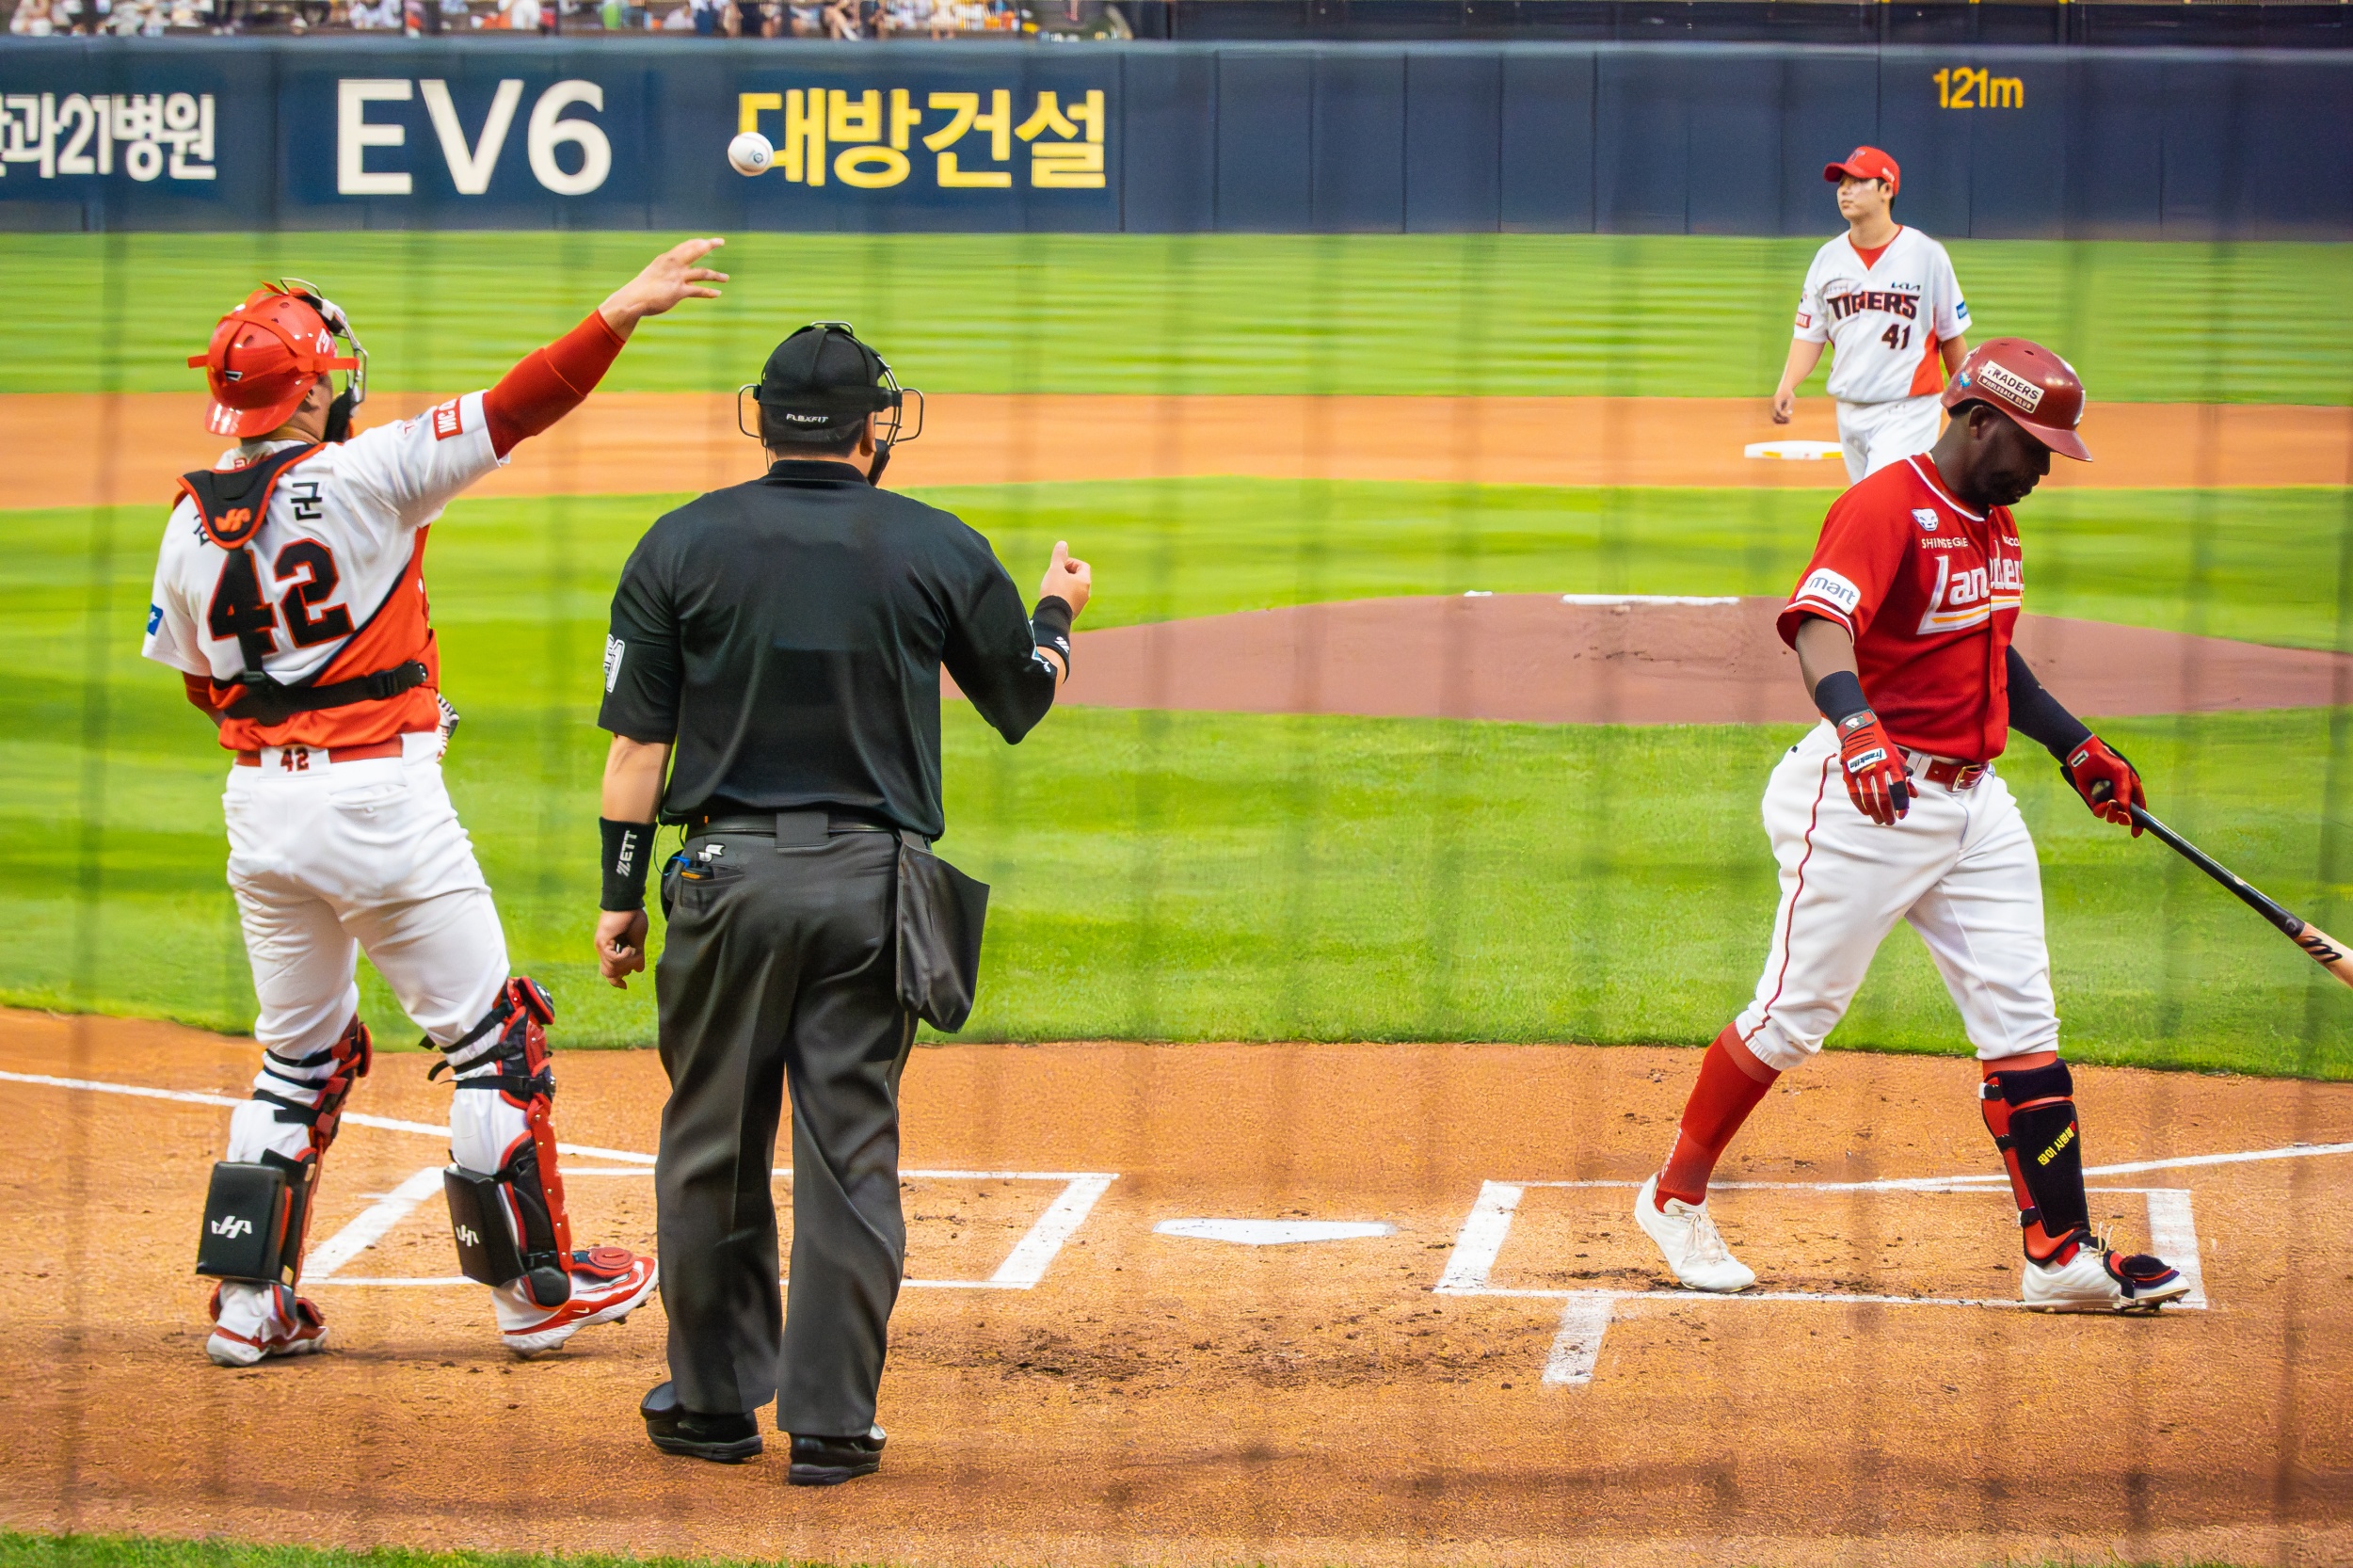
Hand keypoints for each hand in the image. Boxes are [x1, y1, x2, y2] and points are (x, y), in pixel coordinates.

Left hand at [596, 908, 649, 988]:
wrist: (627, 902)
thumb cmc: (633, 916)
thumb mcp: (637, 940)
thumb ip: (636, 955)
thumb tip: (639, 970)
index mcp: (610, 949)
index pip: (608, 971)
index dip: (615, 981)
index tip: (624, 986)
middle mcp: (603, 949)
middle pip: (609, 973)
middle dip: (622, 974)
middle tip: (633, 965)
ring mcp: (601, 945)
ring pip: (613, 967)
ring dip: (628, 963)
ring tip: (634, 951)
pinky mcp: (603, 941)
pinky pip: (614, 959)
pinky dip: (625, 957)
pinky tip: (630, 948)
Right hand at [598, 239, 727, 338]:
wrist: (633, 299)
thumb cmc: (643, 287)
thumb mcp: (655, 272)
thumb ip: (667, 269)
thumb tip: (677, 270)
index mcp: (666, 259)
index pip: (685, 246)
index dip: (697, 242)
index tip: (707, 240)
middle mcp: (673, 265)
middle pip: (695, 250)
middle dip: (709, 244)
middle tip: (721, 241)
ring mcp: (677, 278)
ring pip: (703, 273)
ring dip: (716, 275)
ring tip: (726, 278)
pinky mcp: (679, 292)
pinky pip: (699, 291)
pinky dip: (709, 292)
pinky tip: (717, 293)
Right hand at [1038, 539, 1091, 618]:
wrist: (1052, 616)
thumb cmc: (1055, 590)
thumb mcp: (1055, 569)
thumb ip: (1059, 556)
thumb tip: (1062, 543)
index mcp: (1085, 581)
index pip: (1083, 566)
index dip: (1071, 562)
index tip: (1060, 565)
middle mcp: (1086, 593)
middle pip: (1078, 578)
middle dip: (1066, 574)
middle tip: (1054, 575)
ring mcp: (1080, 605)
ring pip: (1074, 590)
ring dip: (1064, 586)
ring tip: (1052, 587)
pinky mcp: (1073, 613)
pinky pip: (1069, 601)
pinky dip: (1062, 596)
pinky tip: (1052, 598)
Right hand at [1771, 388, 1794, 424]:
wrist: (1784, 389)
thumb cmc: (1788, 394)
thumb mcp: (1791, 398)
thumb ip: (1789, 406)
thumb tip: (1789, 413)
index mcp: (1777, 401)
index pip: (1778, 410)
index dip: (1782, 415)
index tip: (1788, 417)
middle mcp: (1773, 405)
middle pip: (1774, 416)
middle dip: (1781, 420)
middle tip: (1789, 420)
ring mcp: (1773, 408)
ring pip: (1774, 418)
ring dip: (1780, 421)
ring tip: (1788, 421)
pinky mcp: (1774, 410)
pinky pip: (1775, 417)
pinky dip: (1780, 420)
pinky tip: (1786, 420)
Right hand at [1835, 710, 1912, 825]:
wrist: (1859, 729)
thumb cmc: (1881, 743)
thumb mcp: (1897, 756)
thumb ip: (1905, 776)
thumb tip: (1914, 795)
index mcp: (1892, 763)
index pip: (1899, 787)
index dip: (1901, 804)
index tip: (1902, 815)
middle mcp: (1877, 767)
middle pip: (1884, 795)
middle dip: (1888, 812)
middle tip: (1890, 822)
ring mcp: (1862, 769)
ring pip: (1869, 797)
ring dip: (1875, 811)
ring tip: (1879, 820)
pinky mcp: (1849, 771)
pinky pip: (1854, 792)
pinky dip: (1860, 804)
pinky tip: (1866, 812)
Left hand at [2062, 735, 2144, 834]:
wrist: (2084, 757)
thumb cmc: (2107, 762)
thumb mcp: (2121, 774)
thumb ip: (2124, 793)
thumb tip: (2123, 813)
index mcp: (2132, 790)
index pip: (2140, 809)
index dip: (2140, 822)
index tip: (2136, 833)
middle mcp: (2121, 798)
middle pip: (2126, 817)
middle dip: (2123, 817)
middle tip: (2118, 811)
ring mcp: (2107, 800)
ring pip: (2112, 817)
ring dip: (2111, 814)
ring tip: (2108, 804)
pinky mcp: (2094, 801)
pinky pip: (2099, 813)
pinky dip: (2100, 810)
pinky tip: (2099, 804)